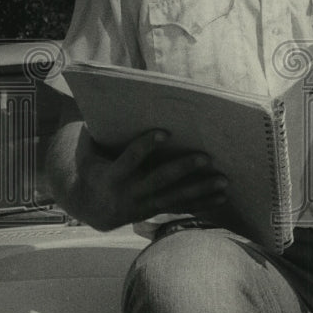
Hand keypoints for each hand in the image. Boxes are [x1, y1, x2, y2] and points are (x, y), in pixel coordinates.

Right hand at [76, 127, 228, 229]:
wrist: (93, 207)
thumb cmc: (94, 168)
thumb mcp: (88, 152)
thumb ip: (97, 132)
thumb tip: (107, 101)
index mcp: (112, 175)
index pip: (130, 159)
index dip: (146, 145)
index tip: (164, 132)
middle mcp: (130, 193)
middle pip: (160, 180)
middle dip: (183, 168)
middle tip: (206, 157)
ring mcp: (145, 206)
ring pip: (175, 197)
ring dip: (201, 189)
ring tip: (223, 180)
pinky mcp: (156, 211)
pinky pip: (181, 208)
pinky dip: (203, 204)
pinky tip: (222, 197)